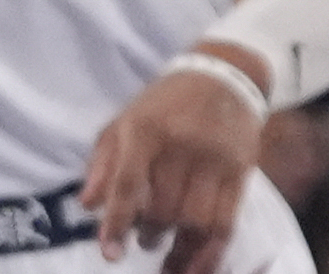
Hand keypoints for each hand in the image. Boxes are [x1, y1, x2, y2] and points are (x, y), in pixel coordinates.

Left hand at [79, 54, 263, 271]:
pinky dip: (211, 254)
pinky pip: (226, 223)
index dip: (116, 222)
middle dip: (149, 234)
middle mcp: (181, 144)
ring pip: (195, 221)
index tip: (110, 253)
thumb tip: (87, 206)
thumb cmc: (166, 103)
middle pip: (162, 208)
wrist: (224, 74)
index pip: (128, 183)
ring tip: (168, 257)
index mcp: (146, 128)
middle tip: (145, 239)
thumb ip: (104, 163)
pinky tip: (196, 268)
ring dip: (179, 249)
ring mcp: (214, 159)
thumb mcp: (125, 120)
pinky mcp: (240, 172)